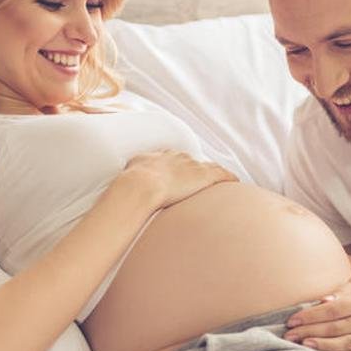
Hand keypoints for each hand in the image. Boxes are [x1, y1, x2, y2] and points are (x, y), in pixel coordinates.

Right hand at [111, 150, 237, 209]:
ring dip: (215, 175)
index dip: (178, 167)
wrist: (139, 187)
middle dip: (197, 169)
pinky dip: (228, 179)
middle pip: (191, 161)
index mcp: (158, 157)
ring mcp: (191, 165)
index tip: (181, 174)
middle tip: (201, 180)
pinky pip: (221, 175)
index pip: (172, 158)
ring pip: (208, 167)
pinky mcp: (203, 176)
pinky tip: (235, 184)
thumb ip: (126, 182)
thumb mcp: (125, 180)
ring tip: (221, 183)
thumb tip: (116, 194)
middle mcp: (176, 157)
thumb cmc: (128, 188)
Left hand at [282, 272, 350, 350]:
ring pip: (346, 344)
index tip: (293, 320)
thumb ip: (341, 291)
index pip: (334, 310)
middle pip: (336, 328)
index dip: (311, 316)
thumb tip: (322, 302)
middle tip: (290, 335)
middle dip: (310, 332)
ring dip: (322, 346)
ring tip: (303, 344)